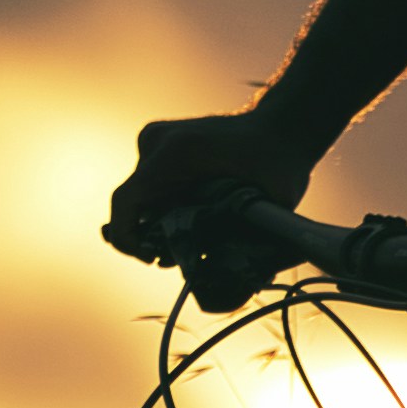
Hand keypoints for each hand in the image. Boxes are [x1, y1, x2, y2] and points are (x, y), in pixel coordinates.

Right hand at [105, 102, 319, 268]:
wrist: (280, 126)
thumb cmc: (277, 160)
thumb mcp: (268, 200)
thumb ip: (250, 237)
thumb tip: (243, 281)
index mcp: (176, 153)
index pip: (127, 201)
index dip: (128, 238)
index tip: (150, 258)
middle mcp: (158, 143)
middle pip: (136, 205)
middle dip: (151, 236)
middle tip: (178, 258)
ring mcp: (157, 142)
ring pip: (145, 198)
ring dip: (160, 223)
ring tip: (189, 242)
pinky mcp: (162, 149)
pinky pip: (153, 187)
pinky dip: (166, 208)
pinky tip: (191, 222)